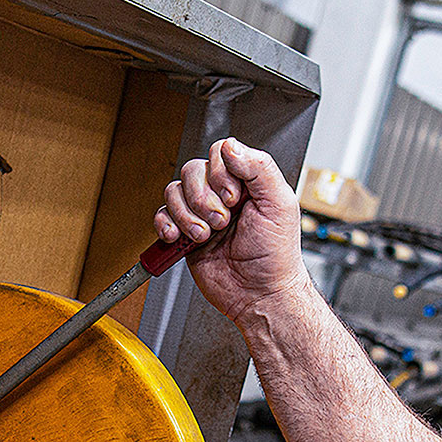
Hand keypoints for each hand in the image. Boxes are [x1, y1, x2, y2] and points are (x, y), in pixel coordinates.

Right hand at [154, 138, 308, 325]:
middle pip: (193, 171)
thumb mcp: (279, 204)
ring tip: (205, 235)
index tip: (234, 199)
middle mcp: (222, 194)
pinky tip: (180, 237)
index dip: (220, 174)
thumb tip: (231, 146)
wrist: (259, 295)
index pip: (219, 154)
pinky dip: (166, 225)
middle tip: (222, 222)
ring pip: (174, 191)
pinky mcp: (185, 233)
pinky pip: (162, 216)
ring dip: (187, 215)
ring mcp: (201, 213)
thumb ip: (259, 168)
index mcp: (246, 182)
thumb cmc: (276, 256)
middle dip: (203, 199)